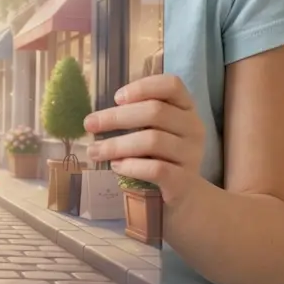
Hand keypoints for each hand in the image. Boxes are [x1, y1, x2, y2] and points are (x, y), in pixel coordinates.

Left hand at [83, 74, 205, 205]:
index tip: (116, 98)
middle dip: (116, 117)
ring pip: (152, 140)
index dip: (143, 87)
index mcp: (187, 109)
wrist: (184, 198)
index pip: (172, 85)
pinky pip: (156, 169)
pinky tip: (116, 167)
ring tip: (95, 151)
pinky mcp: (184, 181)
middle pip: (155, 112)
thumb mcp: (155, 131)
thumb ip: (138, 116)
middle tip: (89, 124)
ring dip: (117, 145)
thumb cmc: (161, 157)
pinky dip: (131, 166)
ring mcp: (192, 155)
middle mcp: (194, 128)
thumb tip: (98, 115)